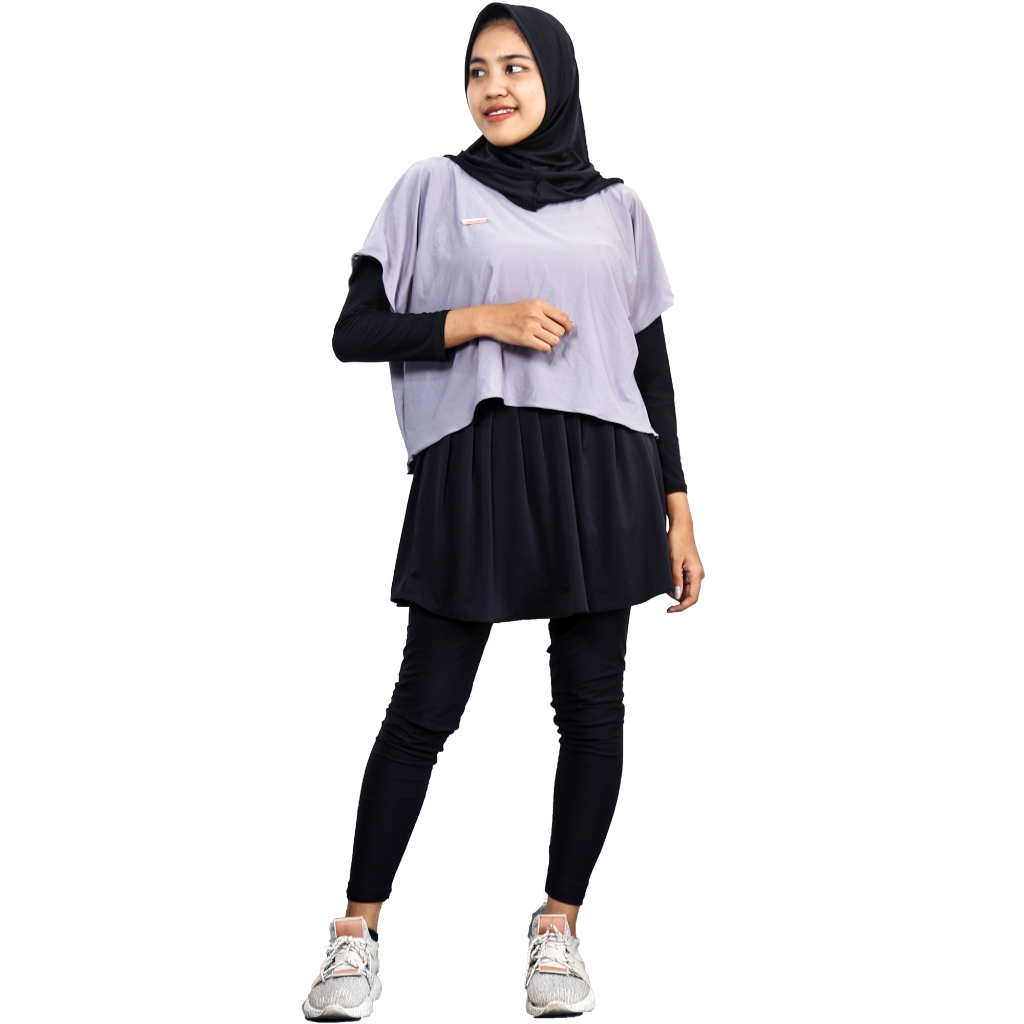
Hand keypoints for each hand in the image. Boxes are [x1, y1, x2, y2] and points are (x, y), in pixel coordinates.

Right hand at [485, 300, 571, 352]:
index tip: (567, 331)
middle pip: (560, 331)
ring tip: (545, 341)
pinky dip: (545, 349)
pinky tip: (541, 347)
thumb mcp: (529, 305)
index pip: (563, 317)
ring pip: (554, 340)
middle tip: (551, 336)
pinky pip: (544, 347)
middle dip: (558, 336)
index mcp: (538, 304)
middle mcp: (536, 315)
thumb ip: (545, 312)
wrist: (492, 319)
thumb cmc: (511, 313)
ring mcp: (530, 327)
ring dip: (552, 343)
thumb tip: (563, 323)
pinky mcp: (525, 339)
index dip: (568, 326)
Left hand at [665, 492, 703, 612]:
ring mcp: (695, 572)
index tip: (669, 609)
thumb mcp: (673, 561)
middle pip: (688, 595)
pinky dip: (675, 581)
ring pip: (685, 588)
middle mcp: (698, 575)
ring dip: (674, 588)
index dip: (681, 607)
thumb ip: (675, 579)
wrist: (681, 527)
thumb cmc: (678, 541)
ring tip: (665, 575)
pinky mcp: (690, 569)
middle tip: (663, 586)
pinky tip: (668, 574)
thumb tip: (677, 596)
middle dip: (675, 596)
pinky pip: (683, 581)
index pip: (692, 598)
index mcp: (697, 574)